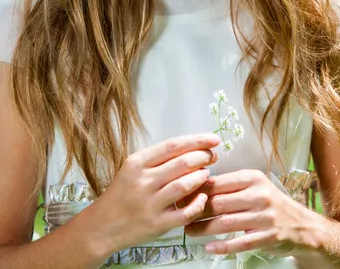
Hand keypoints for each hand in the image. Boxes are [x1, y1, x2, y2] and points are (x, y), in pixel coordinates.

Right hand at [87, 133, 219, 254]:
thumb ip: (157, 159)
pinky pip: (185, 213)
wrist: (101, 226)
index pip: (173, 145)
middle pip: (182, 163)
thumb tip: (190, 149)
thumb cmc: (121, 194)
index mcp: (137, 163)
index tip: (212, 139)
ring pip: (185, 185)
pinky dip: (198, 204)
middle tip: (212, 156)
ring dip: (201, 177)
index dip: (197, 140)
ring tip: (206, 173)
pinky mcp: (156, 224)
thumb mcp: (132, 168)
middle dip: (203, 157)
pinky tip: (202, 197)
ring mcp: (150, 203)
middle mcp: (143, 181)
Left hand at [182, 169, 323, 256]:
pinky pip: (240, 242)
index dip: (197, 190)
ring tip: (189, 230)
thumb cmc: (271, 203)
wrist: (302, 225)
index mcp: (252, 178)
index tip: (182, 195)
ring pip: (226, 223)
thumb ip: (231, 186)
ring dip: (204, 229)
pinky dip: (222, 246)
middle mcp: (259, 195)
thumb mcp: (254, 187)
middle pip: (220, 203)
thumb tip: (198, 186)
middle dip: (197, 211)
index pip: (218, 182)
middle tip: (181, 215)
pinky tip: (209, 247)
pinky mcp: (268, 236)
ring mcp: (264, 216)